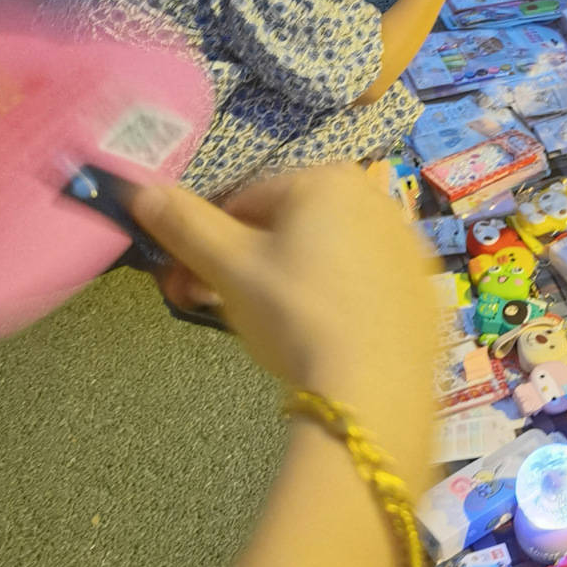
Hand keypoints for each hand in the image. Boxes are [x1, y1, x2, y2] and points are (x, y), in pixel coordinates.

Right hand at [128, 166, 438, 468]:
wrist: (375, 387)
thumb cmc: (295, 314)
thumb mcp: (230, 268)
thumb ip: (186, 225)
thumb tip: (141, 191)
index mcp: (327, 179)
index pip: (245, 201)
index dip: (208, 244)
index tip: (188, 285)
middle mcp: (376, 196)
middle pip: (290, 226)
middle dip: (248, 262)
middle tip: (223, 309)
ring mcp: (408, 243)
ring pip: (329, 253)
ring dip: (291, 280)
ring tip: (273, 331)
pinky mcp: (425, 287)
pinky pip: (366, 284)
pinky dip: (340, 300)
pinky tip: (324, 338)